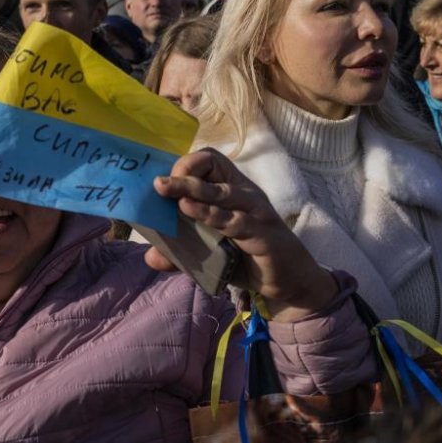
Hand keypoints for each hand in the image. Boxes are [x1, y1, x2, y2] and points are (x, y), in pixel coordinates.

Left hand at [145, 149, 337, 320]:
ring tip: (166, 190)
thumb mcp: (211, 251)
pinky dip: (210, 214)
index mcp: (231, 188)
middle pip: (213, 167)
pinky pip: (234, 220)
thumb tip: (151, 256)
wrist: (289, 282)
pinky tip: (190, 211)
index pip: (209, 160)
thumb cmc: (248, 257)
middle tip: (157, 184)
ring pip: (222, 192)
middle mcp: (244, 192)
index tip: (164, 181)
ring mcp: (255, 211)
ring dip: (192, 190)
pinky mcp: (262, 233)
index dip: (185, 165)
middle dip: (183, 172)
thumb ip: (182, 251)